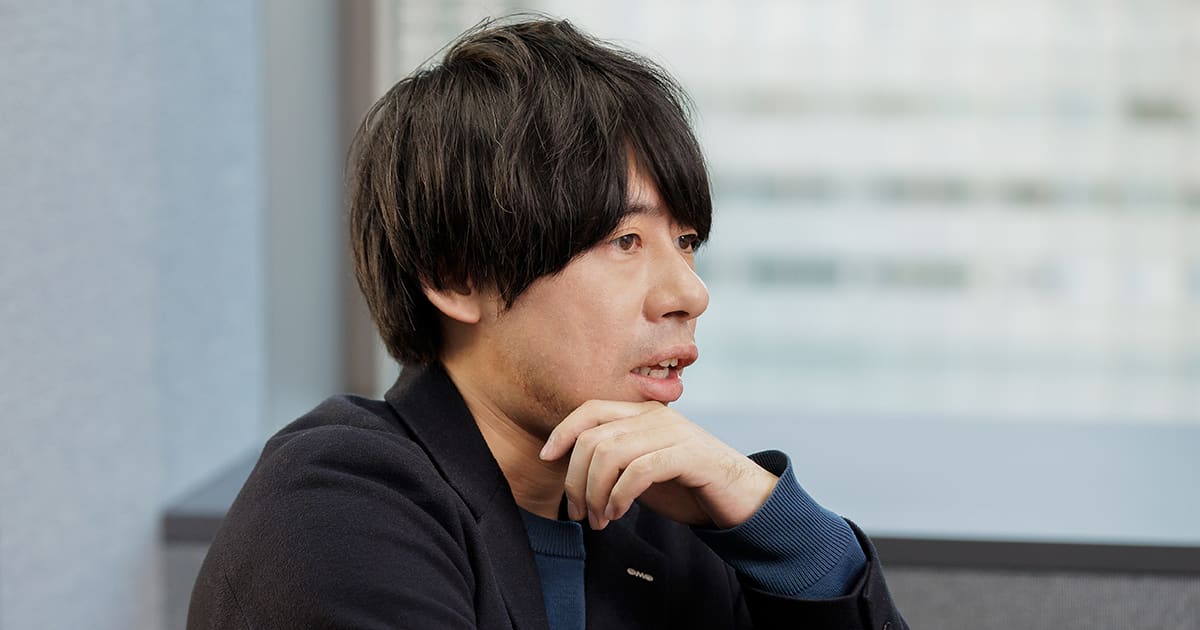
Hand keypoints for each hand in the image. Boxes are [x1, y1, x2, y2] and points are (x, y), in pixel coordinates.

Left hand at [539, 400, 778, 529]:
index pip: (591, 409)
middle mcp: (656, 417)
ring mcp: (674, 433)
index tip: (546, 458)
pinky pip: (640, 470)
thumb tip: (573, 474)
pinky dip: (620, 496)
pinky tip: (617, 514)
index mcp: (643, 415)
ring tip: (598, 519)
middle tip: (577, 513)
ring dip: (595, 493)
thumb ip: (614, 463)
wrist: (741, 498)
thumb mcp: (641, 470)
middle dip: (576, 479)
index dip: (563, 431)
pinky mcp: (689, 456)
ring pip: (611, 453)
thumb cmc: (687, 486)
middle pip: (594, 437)